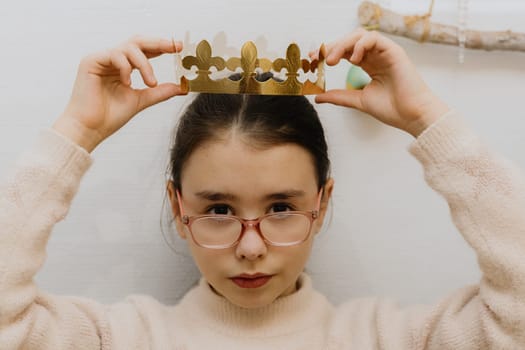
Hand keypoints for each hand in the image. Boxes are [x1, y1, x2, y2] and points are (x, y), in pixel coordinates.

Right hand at [52, 36, 185, 152]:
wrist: (90, 128)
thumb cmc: (110, 116)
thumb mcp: (142, 100)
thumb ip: (160, 92)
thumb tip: (182, 87)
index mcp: (124, 67)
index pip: (145, 51)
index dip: (162, 47)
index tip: (180, 47)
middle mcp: (113, 60)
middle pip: (138, 41)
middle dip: (158, 43)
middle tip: (175, 47)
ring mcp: (102, 59)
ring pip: (129, 48)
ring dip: (145, 65)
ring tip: (150, 83)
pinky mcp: (91, 61)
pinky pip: (114, 55)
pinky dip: (126, 68)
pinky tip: (127, 83)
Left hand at [312, 29, 449, 136]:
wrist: (411, 116)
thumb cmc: (392, 109)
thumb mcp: (358, 101)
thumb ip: (339, 97)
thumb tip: (317, 97)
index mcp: (369, 65)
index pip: (345, 52)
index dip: (328, 52)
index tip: (313, 59)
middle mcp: (376, 56)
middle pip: (350, 41)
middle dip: (331, 47)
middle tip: (319, 58)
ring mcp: (385, 52)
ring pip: (360, 35)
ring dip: (342, 45)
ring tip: (333, 61)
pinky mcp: (394, 51)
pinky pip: (374, 38)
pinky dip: (361, 44)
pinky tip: (353, 59)